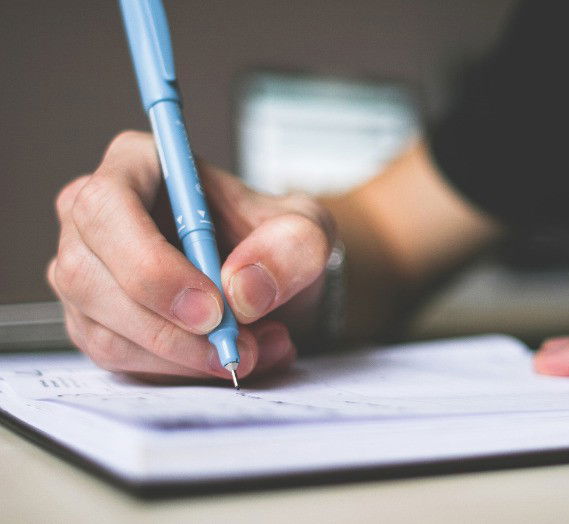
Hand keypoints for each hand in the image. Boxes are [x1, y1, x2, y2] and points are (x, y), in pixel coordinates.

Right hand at [48, 131, 334, 380]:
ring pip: (104, 330)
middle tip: (236, 347)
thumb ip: (291, 247)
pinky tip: (226, 358)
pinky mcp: (96, 321)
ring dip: (183, 358)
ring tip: (252, 351)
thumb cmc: (275, 239)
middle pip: (89, 277)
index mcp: (137, 165)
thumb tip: (242, 290)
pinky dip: (178, 372)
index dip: (151, 264)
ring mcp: (87, 272)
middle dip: (169, 329)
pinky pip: (119, 360)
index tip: (211, 308)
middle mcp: (96, 217)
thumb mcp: (307, 230)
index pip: (107, 207)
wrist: (270, 278)